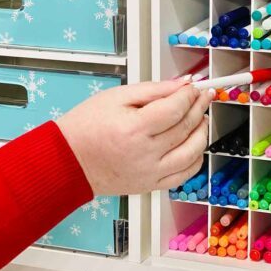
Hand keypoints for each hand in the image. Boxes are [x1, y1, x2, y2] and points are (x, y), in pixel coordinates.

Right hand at [57, 80, 211, 195]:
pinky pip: (184, 175)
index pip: (175, 109)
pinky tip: (194, 145)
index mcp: (134, 129)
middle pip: (185, 128)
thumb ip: (154, 90)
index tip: (194, 88)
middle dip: (198, 109)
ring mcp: (149, 173)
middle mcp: (145, 153)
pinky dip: (195, 159)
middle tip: (202, 97)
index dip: (190, 96)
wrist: (68, 161)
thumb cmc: (86, 127)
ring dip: (202, 133)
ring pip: (191, 153)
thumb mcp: (117, 96)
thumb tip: (182, 84)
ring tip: (201, 119)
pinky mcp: (150, 185)